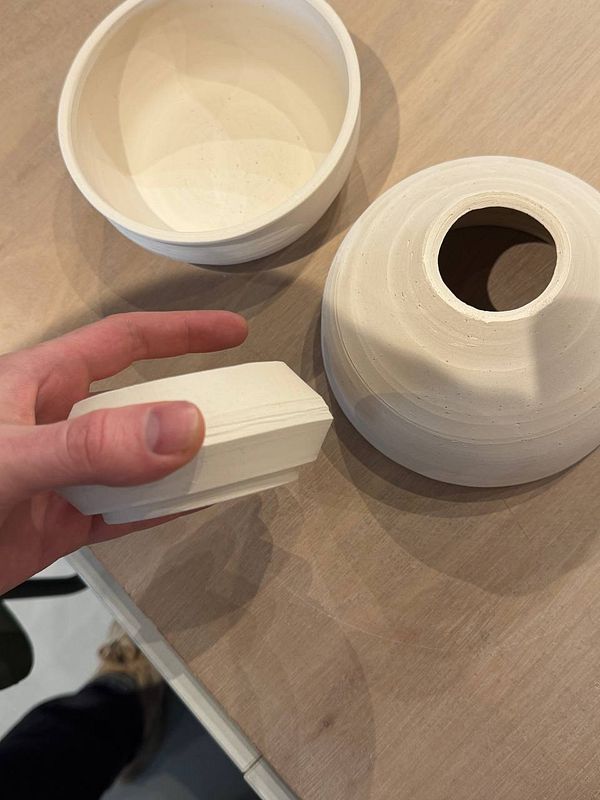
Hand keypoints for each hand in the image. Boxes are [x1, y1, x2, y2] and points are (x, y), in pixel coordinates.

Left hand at [0, 311, 247, 593]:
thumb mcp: (8, 459)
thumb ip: (90, 444)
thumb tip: (185, 426)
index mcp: (39, 384)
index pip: (123, 342)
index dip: (180, 331)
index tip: (233, 331)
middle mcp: (57, 425)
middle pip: (141, 403)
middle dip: (193, 402)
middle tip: (248, 411)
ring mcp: (61, 477)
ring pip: (138, 461)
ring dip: (184, 461)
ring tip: (237, 459)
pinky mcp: (59, 525)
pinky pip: (126, 511)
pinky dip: (163, 507)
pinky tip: (199, 503)